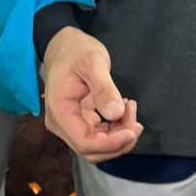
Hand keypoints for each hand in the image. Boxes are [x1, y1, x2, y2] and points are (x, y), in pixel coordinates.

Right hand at [42, 27, 142, 160]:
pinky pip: (99, 134)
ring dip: (119, 135)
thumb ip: (104, 88)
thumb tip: (115, 113)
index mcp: (60, 110)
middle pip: (91, 150)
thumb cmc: (76, 50)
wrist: (65, 45)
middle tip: (136, 120)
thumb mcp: (92, 61)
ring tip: (131, 109)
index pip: (84, 142)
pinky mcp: (81, 120)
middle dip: (117, 141)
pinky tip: (124, 110)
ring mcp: (70, 123)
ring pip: (97, 145)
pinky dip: (115, 129)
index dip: (110, 143)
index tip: (132, 131)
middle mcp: (62, 123)